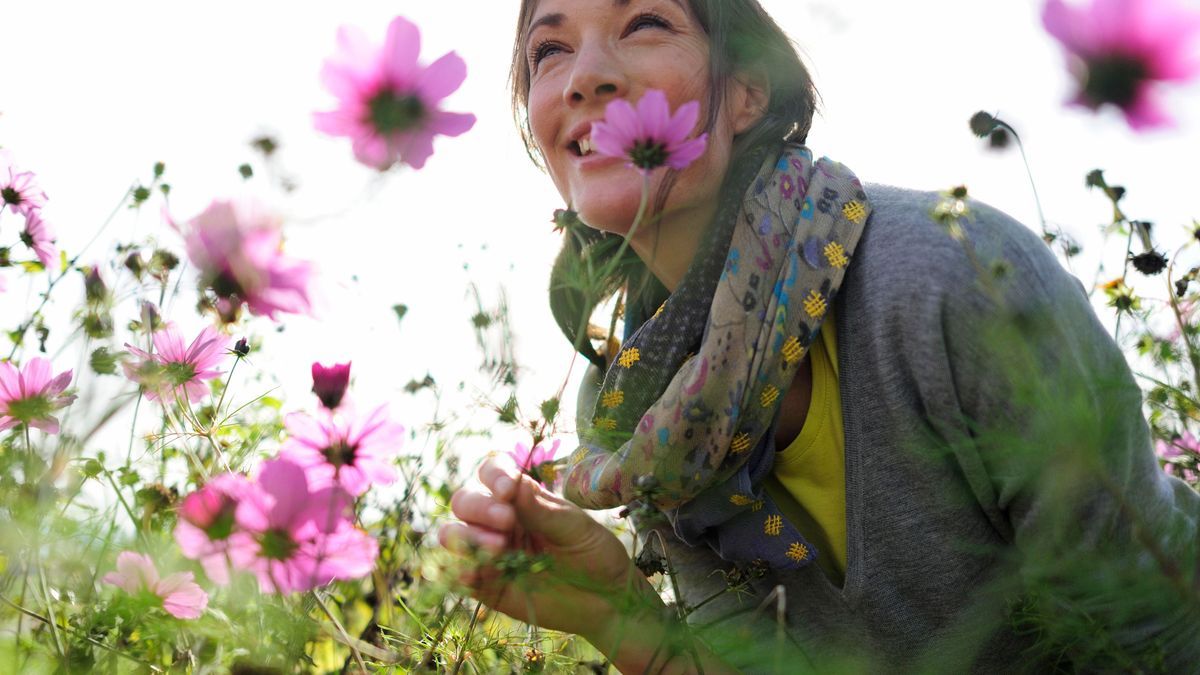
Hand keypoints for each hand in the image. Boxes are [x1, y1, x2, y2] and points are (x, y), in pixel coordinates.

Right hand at [438, 453, 658, 640]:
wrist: (607, 599)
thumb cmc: (595, 553)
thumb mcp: (575, 527)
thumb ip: (542, 509)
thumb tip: (514, 483)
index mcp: (520, 500)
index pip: (491, 474)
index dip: (493, 476)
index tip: (509, 489)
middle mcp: (499, 523)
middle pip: (464, 502)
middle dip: (480, 508)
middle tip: (507, 522)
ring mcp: (490, 554)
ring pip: (453, 535)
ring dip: (467, 537)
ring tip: (498, 549)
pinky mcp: (488, 587)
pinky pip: (460, 576)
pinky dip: (459, 571)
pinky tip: (476, 573)